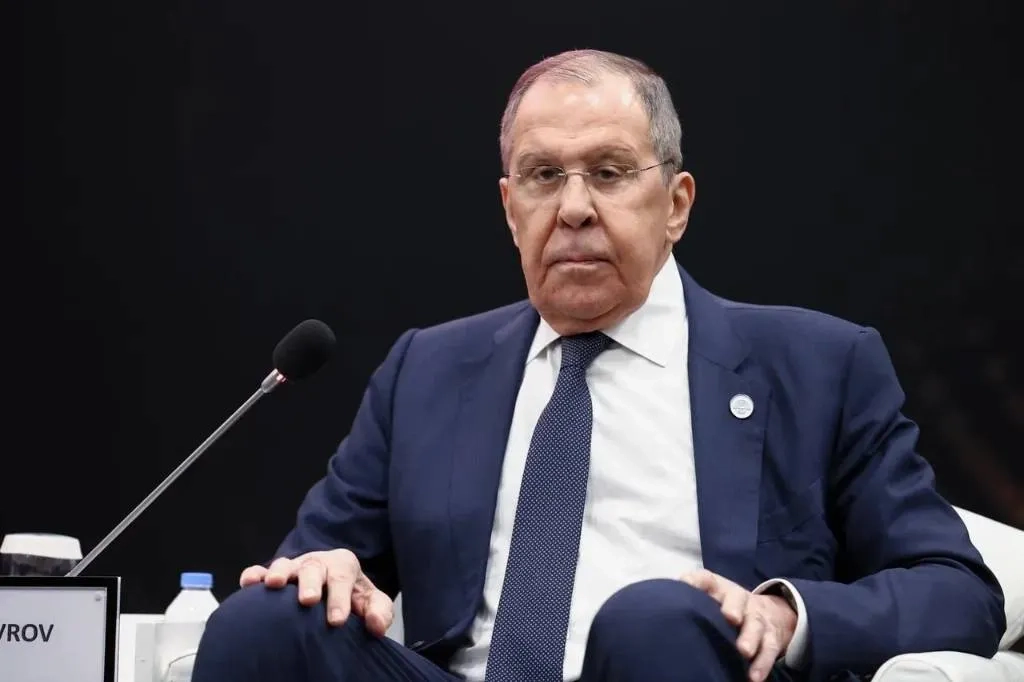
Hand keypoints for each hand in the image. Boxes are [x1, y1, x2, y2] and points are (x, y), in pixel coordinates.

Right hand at [239, 549, 393, 635]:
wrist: (332, 587)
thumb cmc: (351, 595)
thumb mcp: (370, 601)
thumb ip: (379, 611)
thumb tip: (377, 626)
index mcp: (342, 565)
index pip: (342, 578)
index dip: (340, 598)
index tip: (337, 621)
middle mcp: (317, 563)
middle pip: (313, 568)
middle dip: (310, 583)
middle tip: (308, 600)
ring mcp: (293, 568)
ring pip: (285, 564)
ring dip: (279, 573)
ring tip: (274, 584)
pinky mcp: (273, 576)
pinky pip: (260, 571)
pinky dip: (254, 575)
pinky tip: (248, 583)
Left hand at [681, 569, 796, 681]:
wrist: (767, 612)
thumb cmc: (724, 606)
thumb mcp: (708, 597)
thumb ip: (688, 599)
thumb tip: (659, 608)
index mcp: (719, 588)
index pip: (705, 579)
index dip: (695, 580)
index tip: (686, 585)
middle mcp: (739, 599)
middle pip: (738, 599)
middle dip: (734, 608)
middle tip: (731, 618)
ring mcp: (757, 617)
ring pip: (756, 625)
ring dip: (751, 638)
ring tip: (744, 652)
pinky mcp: (770, 637)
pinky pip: (769, 649)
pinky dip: (762, 664)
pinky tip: (753, 677)